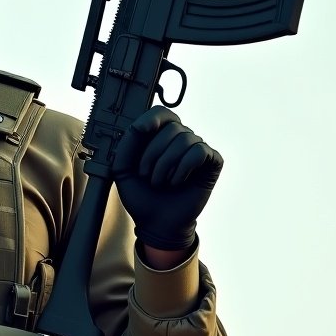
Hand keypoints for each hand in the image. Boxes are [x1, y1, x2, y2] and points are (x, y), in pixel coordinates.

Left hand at [112, 106, 222, 251]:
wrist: (156, 222)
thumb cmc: (141, 195)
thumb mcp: (123, 168)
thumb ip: (127, 145)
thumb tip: (139, 125)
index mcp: (160, 137)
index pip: (161, 113)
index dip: (152, 118)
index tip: (140, 130)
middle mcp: (181, 139)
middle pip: (172, 127)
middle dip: (154, 153)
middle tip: (147, 175)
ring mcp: (197, 150)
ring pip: (186, 138)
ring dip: (167, 164)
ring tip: (161, 182)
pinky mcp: (212, 162)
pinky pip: (200, 151)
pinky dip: (184, 167)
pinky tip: (178, 181)